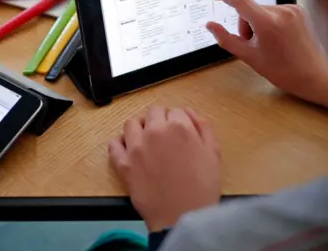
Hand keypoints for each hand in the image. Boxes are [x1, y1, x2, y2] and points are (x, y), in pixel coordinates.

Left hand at [109, 106, 220, 231]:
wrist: (182, 217)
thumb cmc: (201, 189)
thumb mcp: (213, 154)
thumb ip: (203, 128)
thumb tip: (189, 114)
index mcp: (179, 127)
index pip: (175, 110)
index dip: (178, 120)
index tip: (179, 129)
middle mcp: (155, 132)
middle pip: (153, 112)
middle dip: (159, 119)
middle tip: (164, 134)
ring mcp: (136, 147)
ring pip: (131, 123)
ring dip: (139, 127)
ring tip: (146, 139)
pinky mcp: (123, 163)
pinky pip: (114, 144)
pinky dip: (119, 143)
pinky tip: (127, 149)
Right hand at [206, 0, 327, 104]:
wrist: (313, 76)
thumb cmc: (282, 70)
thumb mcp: (248, 56)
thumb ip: (226, 39)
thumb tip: (210, 25)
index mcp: (268, 23)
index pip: (240, 1)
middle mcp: (282, 12)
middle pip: (249, 11)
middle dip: (246, 26)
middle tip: (254, 46)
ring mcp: (293, 10)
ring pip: (261, 11)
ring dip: (258, 24)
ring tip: (269, 44)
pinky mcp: (299, 11)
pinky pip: (274, 11)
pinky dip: (270, 22)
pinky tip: (278, 39)